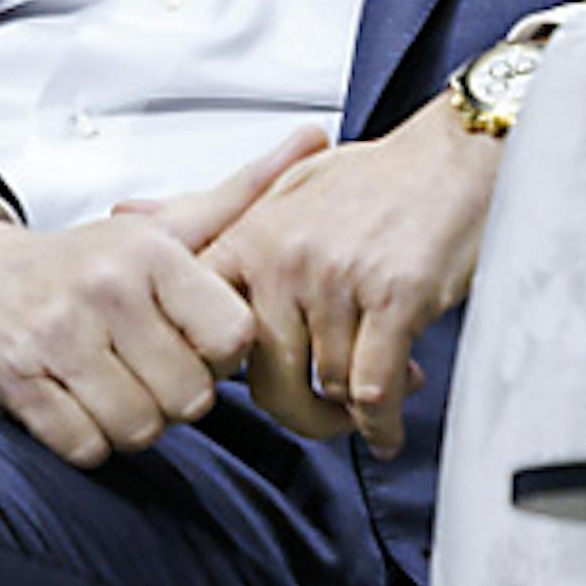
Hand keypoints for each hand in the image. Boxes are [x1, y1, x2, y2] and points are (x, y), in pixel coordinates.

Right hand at [0, 128, 325, 468]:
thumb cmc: (75, 263)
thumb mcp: (158, 229)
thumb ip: (240, 196)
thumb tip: (317, 138)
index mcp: (148, 252)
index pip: (234, 338)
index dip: (217, 355)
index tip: (187, 340)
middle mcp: (104, 289)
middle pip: (191, 398)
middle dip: (172, 397)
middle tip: (142, 368)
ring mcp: (56, 337)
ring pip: (141, 429)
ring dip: (129, 423)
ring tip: (109, 387)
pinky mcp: (18, 381)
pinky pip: (86, 447)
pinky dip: (85, 439)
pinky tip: (72, 403)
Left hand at [191, 96, 499, 457]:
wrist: (457, 157)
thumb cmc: (376, 178)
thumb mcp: (281, 187)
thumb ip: (206, 215)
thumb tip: (127, 215)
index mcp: (251, 237)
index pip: (204, 328)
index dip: (221, 373)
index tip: (247, 386)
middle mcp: (285, 261)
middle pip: (265, 380)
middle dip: (298, 412)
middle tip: (322, 416)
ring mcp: (338, 282)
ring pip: (327, 387)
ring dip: (350, 412)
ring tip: (371, 407)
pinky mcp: (395, 300)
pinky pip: (375, 388)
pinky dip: (382, 421)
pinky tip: (388, 427)